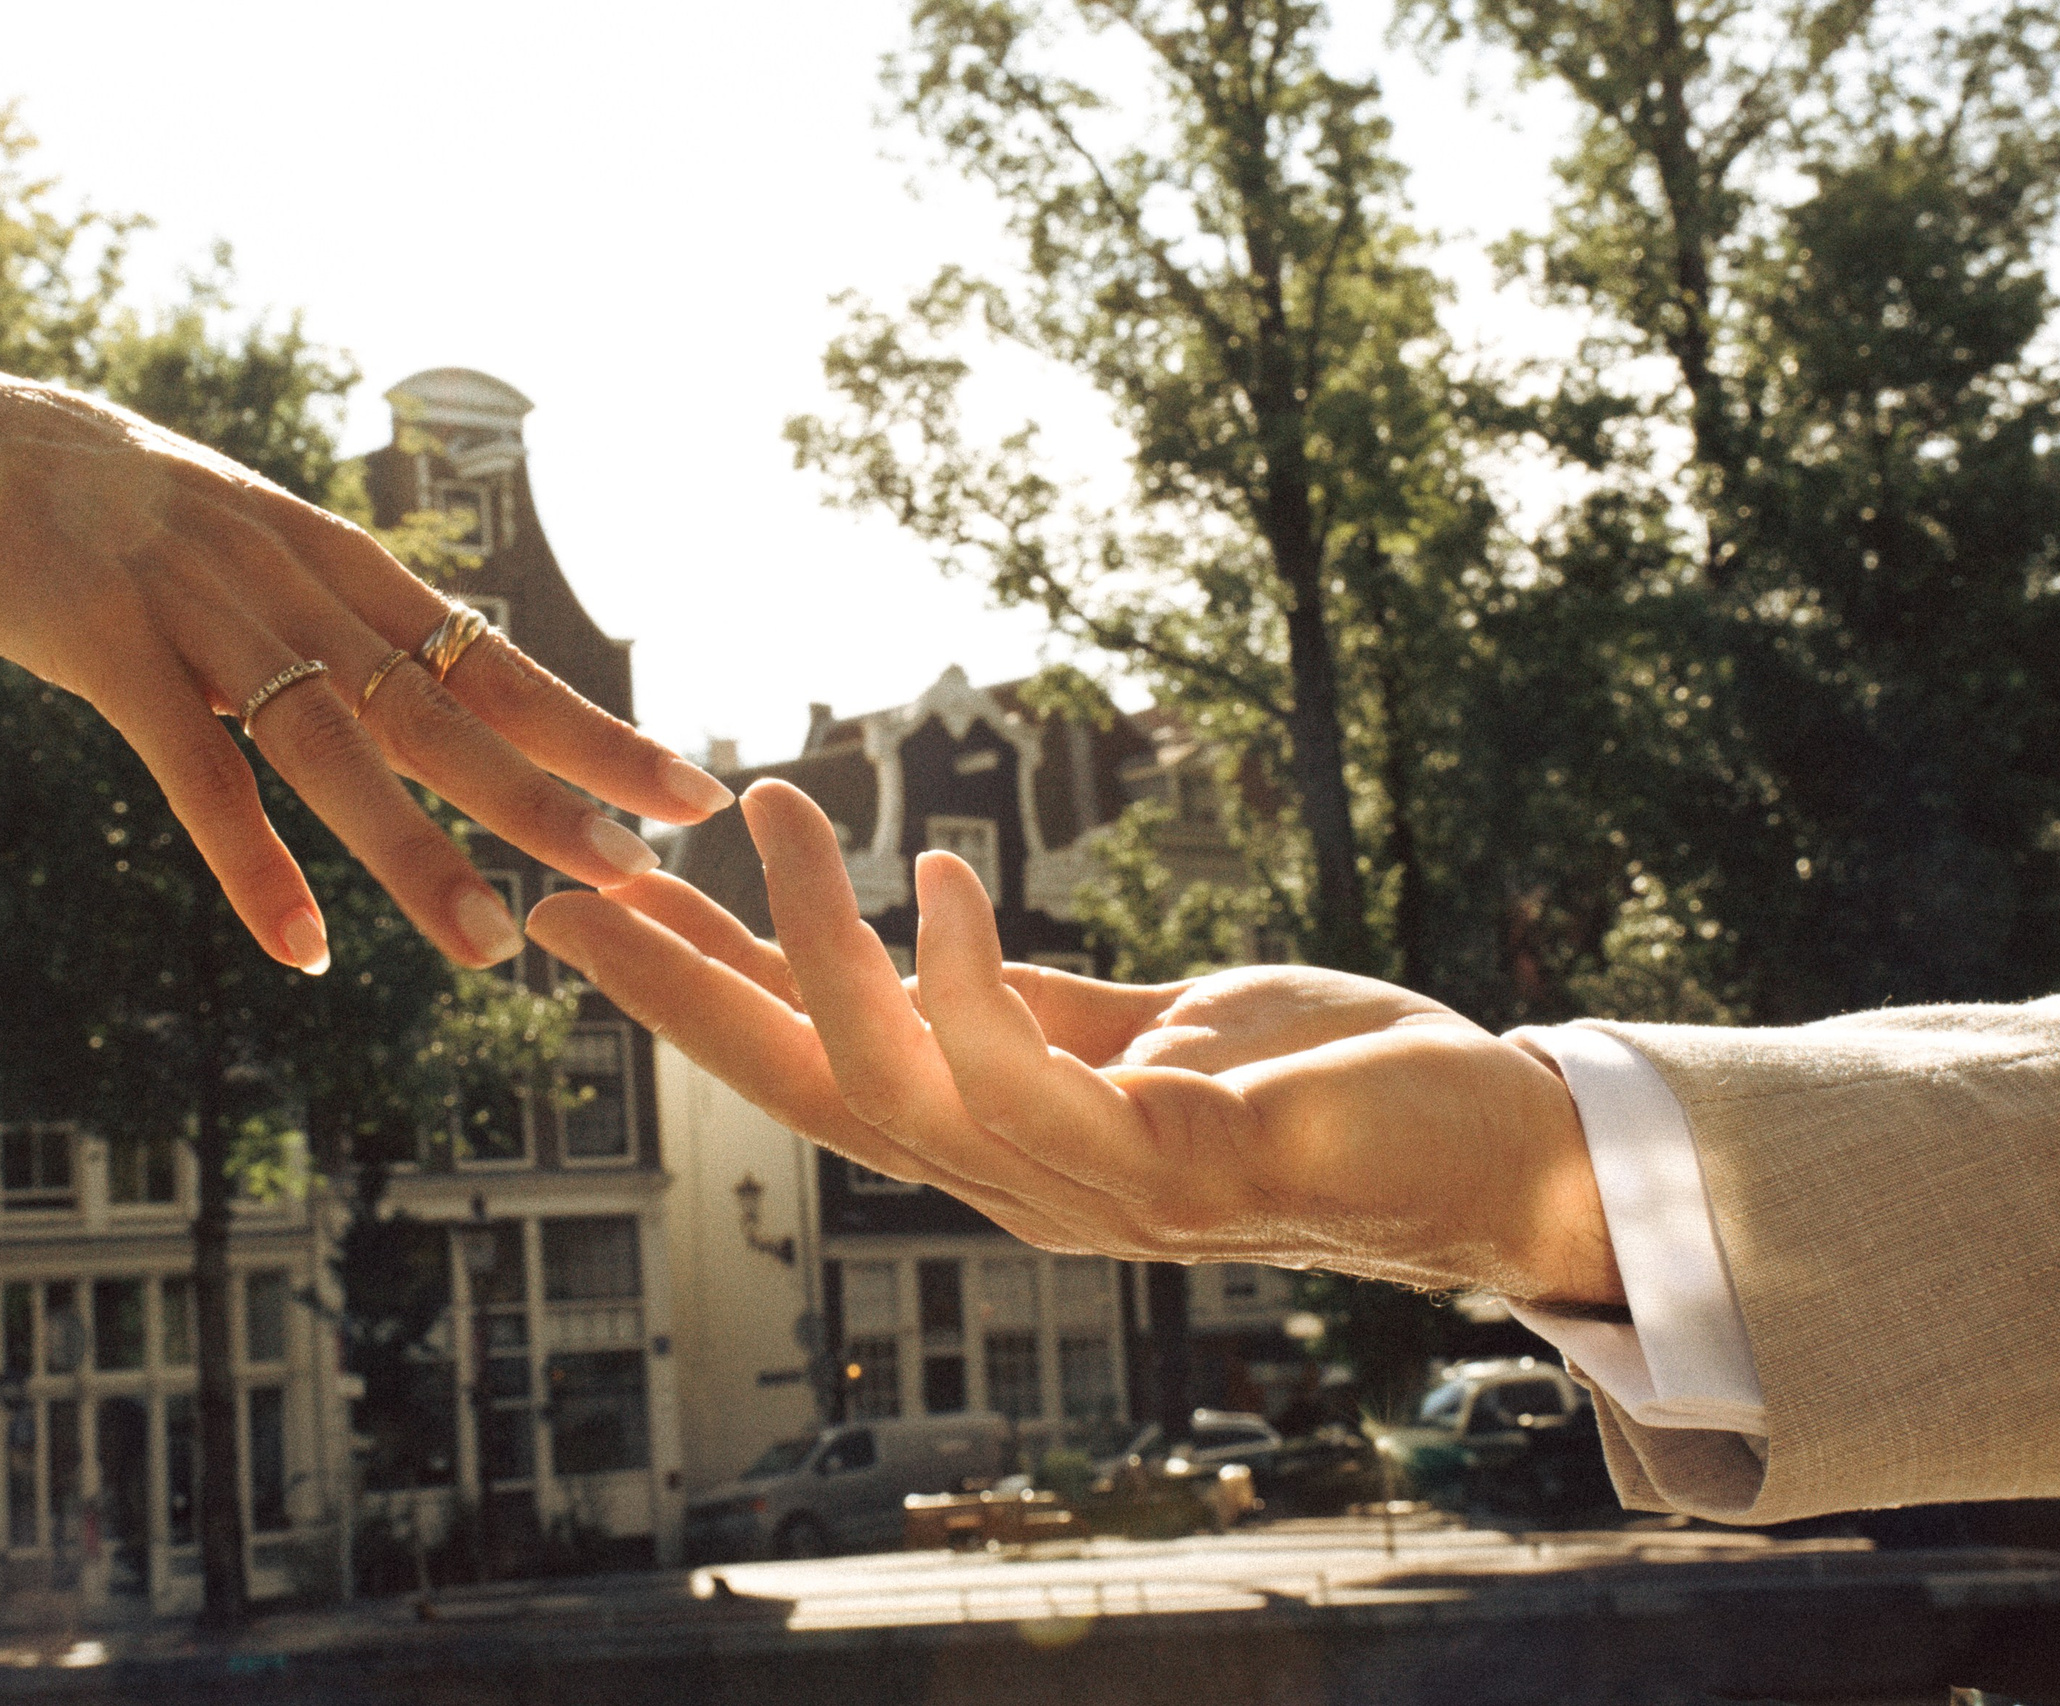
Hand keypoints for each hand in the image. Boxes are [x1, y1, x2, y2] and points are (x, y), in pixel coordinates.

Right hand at [0, 357, 731, 970]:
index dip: (593, 731)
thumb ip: (332, 620)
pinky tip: (299, 947)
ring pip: (332, 747)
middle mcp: (293, 580)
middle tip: (638, 875)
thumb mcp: (248, 545)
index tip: (684, 791)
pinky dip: (250, 863)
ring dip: (414, 851)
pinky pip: (194, 771)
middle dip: (547, 795)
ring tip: (489, 944)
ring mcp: (203, 610)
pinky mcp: (107, 646)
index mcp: (338, 560)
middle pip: (441, 707)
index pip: (492, 660)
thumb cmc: (109, 509)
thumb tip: (430, 694)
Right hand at [528, 779, 1620, 1306]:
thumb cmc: (1320, 1086)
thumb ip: (1016, 1007)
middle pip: (804, 1093)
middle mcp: (1014, 1180)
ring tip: (769, 806)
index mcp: (996, 1137)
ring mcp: (1083, 1189)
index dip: (695, 995)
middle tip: (572, 891)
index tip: (594, 910)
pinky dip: (957, 981)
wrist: (1487, 1150)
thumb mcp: (1132, 1031)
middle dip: (678, 996)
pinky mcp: (1169, 1168)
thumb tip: (909, 941)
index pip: (812, 1065)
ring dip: (810, 945)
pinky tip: (933, 876)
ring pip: (888, 1083)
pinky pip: (1023, 1079)